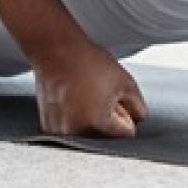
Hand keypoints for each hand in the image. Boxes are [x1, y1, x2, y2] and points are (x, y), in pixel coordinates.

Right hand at [33, 42, 148, 137]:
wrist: (56, 50)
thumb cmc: (87, 62)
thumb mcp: (125, 81)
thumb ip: (138, 107)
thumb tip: (138, 119)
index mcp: (96, 124)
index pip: (126, 133)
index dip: (126, 114)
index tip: (115, 98)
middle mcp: (75, 132)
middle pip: (106, 137)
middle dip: (108, 119)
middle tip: (99, 94)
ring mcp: (59, 130)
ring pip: (88, 133)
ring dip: (91, 119)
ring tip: (84, 94)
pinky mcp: (48, 125)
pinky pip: (71, 128)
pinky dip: (74, 117)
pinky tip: (71, 97)